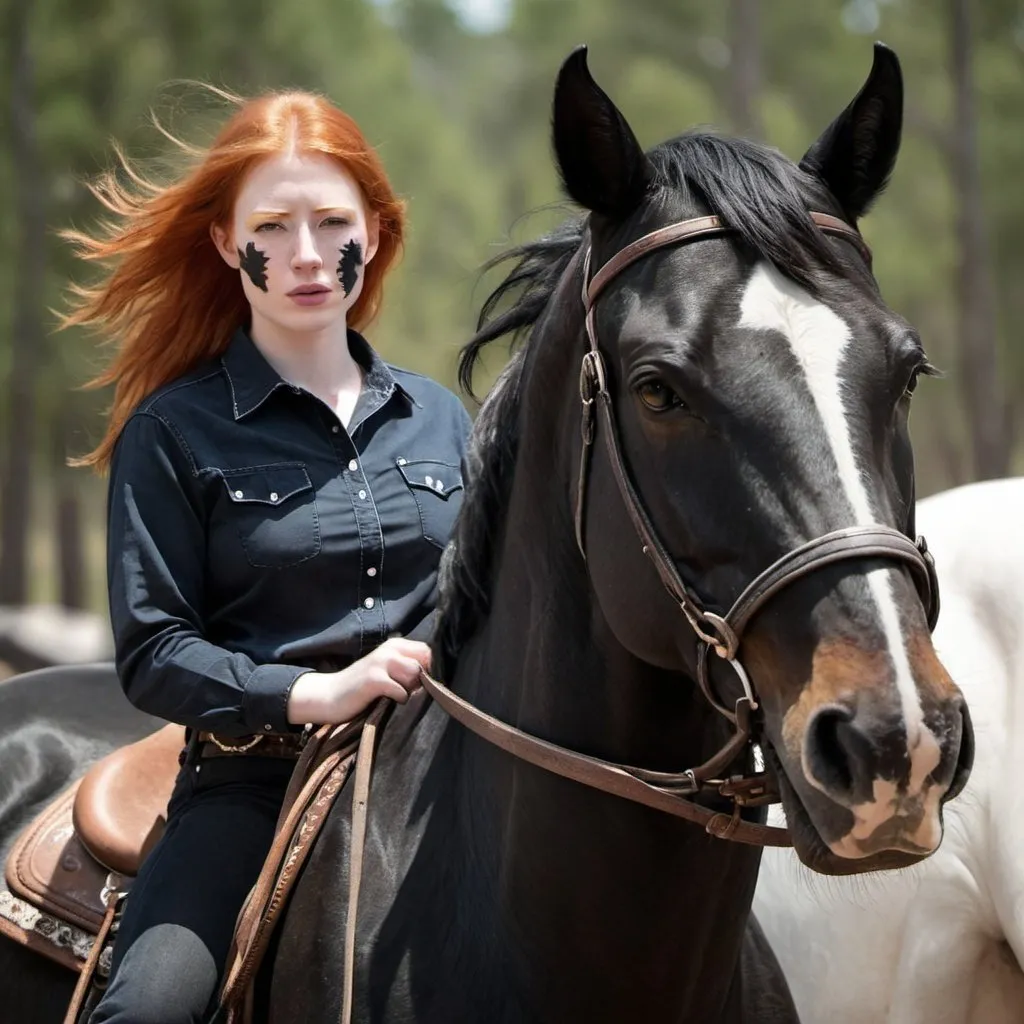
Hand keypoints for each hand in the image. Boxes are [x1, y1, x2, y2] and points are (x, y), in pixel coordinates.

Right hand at [286, 637, 431, 724]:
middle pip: (424, 663)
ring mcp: (380, 662)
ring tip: (394, 695)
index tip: (420, 682)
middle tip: (405, 690)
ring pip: (415, 674)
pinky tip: (387, 700)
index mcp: (395, 645)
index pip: (428, 651)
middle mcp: (389, 649)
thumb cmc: (363, 687)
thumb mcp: (387, 670)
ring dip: (409, 689)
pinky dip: (398, 699)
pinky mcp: (374, 679)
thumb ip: (408, 667)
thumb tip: (435, 676)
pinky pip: (401, 691)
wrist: (329, 696)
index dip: (430, 668)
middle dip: (420, 681)